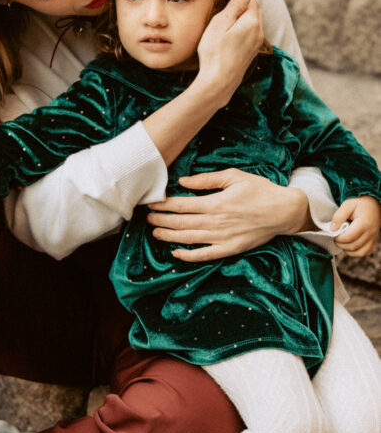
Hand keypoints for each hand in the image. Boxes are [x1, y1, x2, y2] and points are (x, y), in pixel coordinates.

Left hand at [147, 168, 309, 261]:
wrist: (284, 211)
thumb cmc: (260, 190)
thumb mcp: (234, 177)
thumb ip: (207, 179)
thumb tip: (183, 182)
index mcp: (216, 203)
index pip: (182, 205)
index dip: (164, 205)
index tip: (152, 204)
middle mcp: (216, 222)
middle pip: (181, 223)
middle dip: (161, 221)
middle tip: (148, 219)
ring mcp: (222, 238)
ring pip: (189, 239)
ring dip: (169, 236)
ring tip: (155, 233)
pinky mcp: (230, 249)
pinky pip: (205, 255)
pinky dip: (189, 256)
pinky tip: (176, 253)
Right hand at [195, 0, 263, 106]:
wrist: (218, 82)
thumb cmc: (214, 52)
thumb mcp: (220, 24)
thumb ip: (236, 5)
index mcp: (252, 21)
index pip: (251, 0)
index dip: (237, 2)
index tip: (224, 12)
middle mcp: (259, 31)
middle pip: (255, 11)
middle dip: (242, 10)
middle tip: (223, 20)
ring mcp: (257, 43)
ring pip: (254, 23)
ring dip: (243, 22)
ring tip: (225, 31)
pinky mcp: (253, 52)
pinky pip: (252, 35)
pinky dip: (243, 33)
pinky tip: (230, 41)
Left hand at [330, 196, 380, 256]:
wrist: (373, 204)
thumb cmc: (359, 204)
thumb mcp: (347, 205)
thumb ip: (339, 216)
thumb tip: (332, 229)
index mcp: (364, 223)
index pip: (349, 237)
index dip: (338, 238)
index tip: (334, 233)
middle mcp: (370, 232)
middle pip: (353, 246)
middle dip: (341, 244)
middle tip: (336, 238)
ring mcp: (373, 238)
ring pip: (359, 252)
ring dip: (347, 250)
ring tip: (342, 242)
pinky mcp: (374, 241)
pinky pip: (366, 252)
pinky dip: (356, 252)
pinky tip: (350, 246)